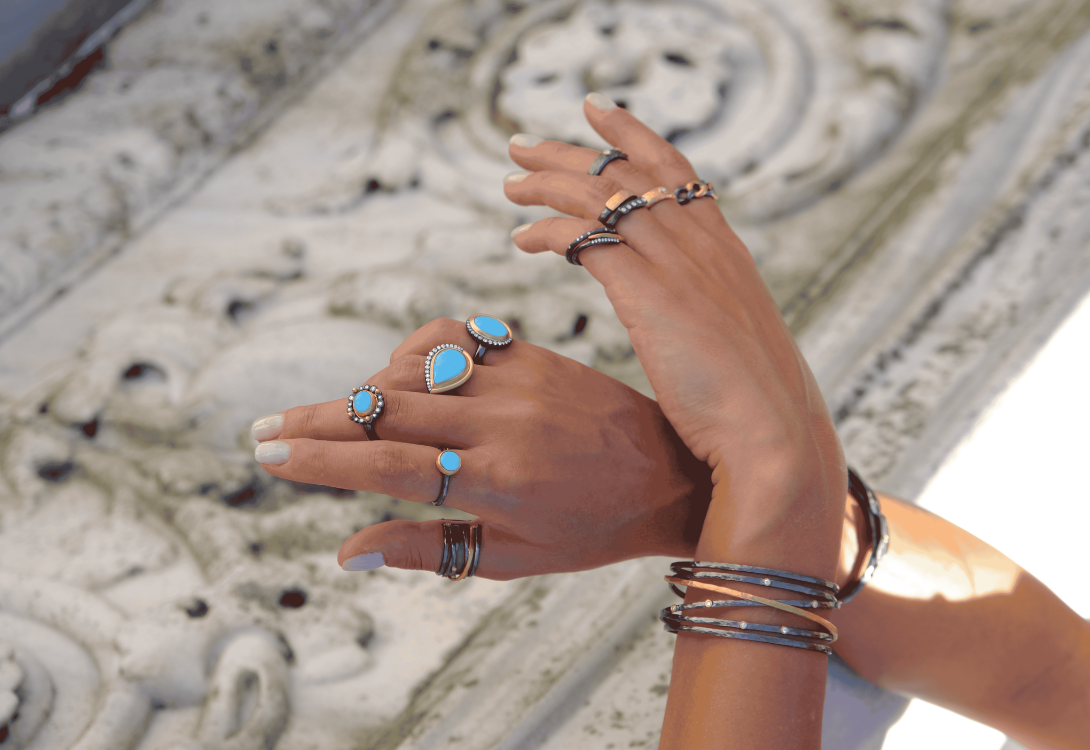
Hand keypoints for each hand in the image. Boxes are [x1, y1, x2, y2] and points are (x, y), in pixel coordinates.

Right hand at [250, 318, 709, 578]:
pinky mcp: (528, 352)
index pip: (386, 468)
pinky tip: (401, 372)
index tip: (270, 457)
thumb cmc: (593, 527)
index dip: (322, 462)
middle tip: (263, 428)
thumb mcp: (513, 558)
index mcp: (497, 484)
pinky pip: (453, 337)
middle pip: (385, 413)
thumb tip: (344, 554)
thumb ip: (427, 549)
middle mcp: (500, 424)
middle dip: (316, 421)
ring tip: (336, 416)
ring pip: (412, 370)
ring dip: (362, 389)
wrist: (671, 471)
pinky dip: (414, 351)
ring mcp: (514, 380)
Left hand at [505, 96, 844, 565]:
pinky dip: (549, 231)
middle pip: (624, 172)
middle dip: (568, 153)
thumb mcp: (735, 341)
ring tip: (510, 184)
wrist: (771, 430)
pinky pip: (585, 238)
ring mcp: (675, 262)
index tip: (596, 111)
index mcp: (723, 248)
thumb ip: (708, 315)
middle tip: (522, 146)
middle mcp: (700, 242)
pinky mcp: (647, 290)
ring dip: (548, 184)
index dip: (632, 134)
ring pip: (598, 196)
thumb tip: (689, 322)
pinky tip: (523, 240)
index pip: (674, 168)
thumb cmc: (754, 404)